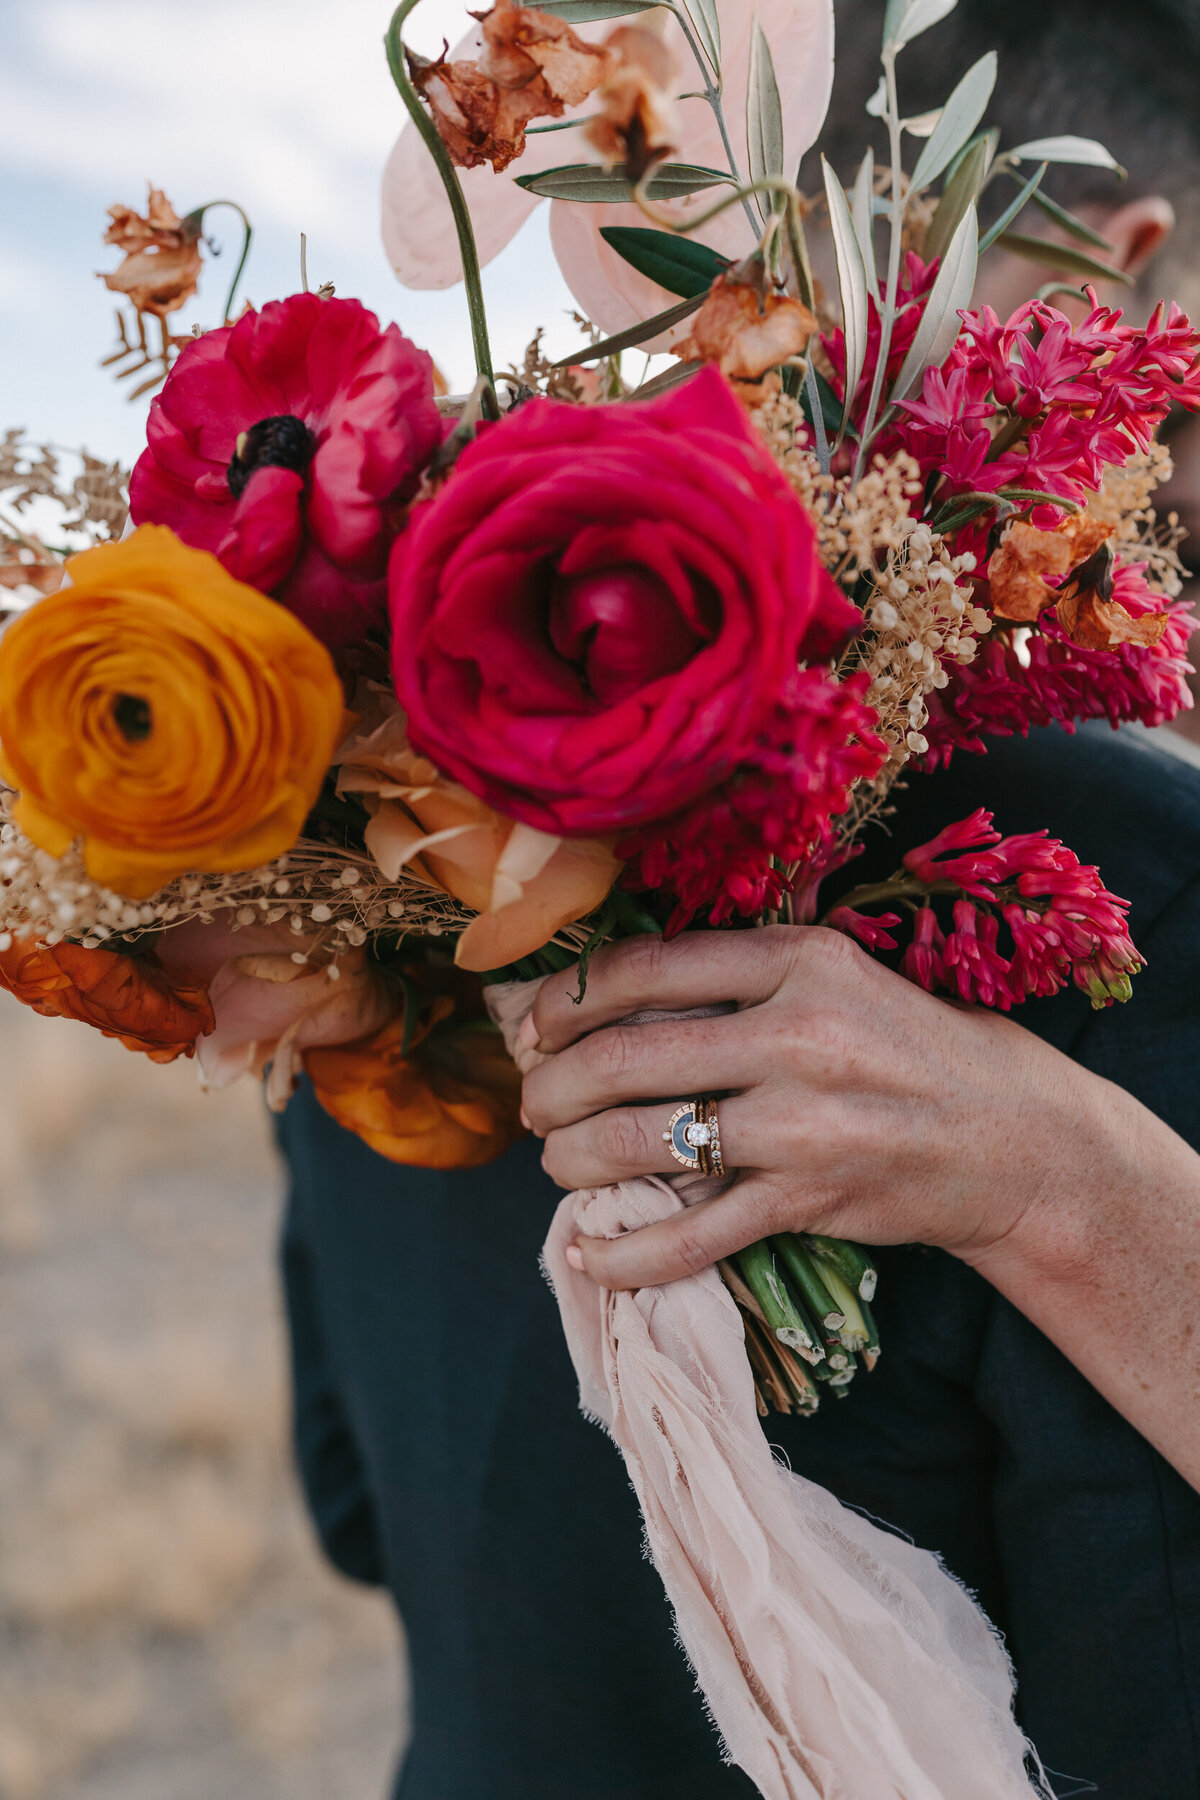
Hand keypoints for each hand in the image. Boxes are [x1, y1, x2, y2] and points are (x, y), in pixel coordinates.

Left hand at [520, 927, 1109, 1289]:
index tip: (536, 1025)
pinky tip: (590, 1257)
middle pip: (623, 1057)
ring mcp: (803, 1123)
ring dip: (572, 1161)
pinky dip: (625, 1255)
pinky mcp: (809, 1200)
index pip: (644, 966)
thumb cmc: (909, 1047)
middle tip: (534, 1103)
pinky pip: (690, 1237)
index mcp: (798, 960)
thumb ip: (732, 982)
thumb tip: (592, 1000)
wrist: (1015, 1139)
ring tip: (559, 1164)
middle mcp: (797, 1034)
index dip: (565, 999)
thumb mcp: (834, 980)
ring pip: (640, 1143)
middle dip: (550, 1087)